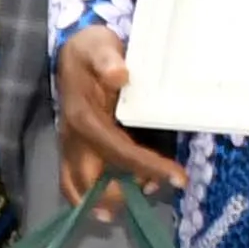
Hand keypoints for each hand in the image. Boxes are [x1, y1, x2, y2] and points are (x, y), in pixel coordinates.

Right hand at [55, 29, 179, 200]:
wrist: (75, 52)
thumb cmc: (92, 50)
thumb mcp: (99, 46)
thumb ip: (107, 59)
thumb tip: (119, 74)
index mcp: (83, 119)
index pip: (117, 150)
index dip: (147, 166)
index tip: (178, 177)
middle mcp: (73, 139)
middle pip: (91, 181)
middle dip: (120, 196)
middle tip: (156, 189)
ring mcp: (70, 148)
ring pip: (79, 188)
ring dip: (108, 200)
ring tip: (146, 191)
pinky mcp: (73, 151)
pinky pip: (76, 184)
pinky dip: (94, 198)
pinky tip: (119, 202)